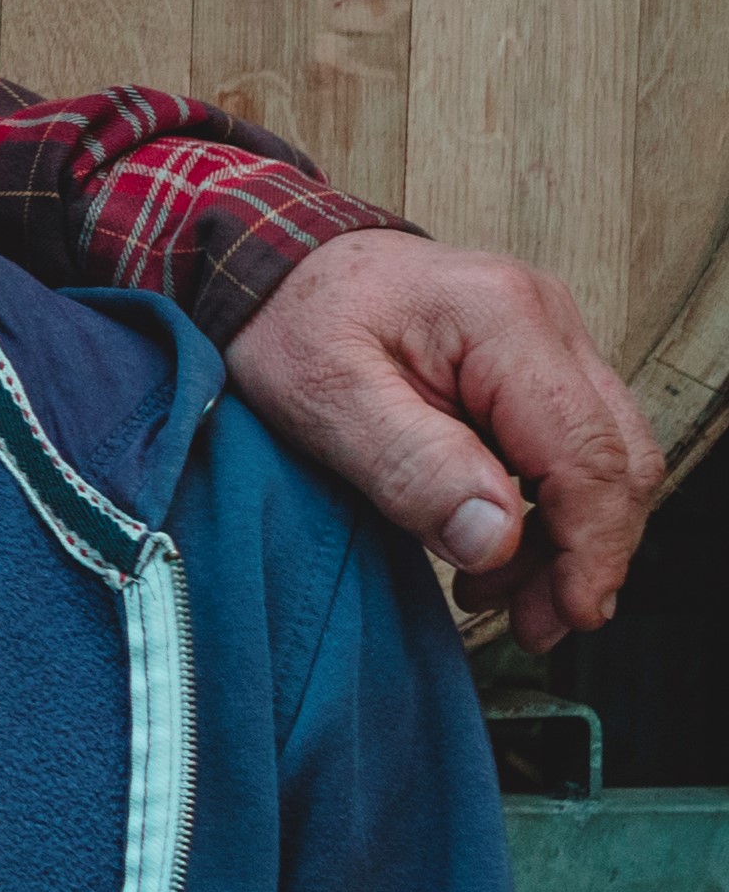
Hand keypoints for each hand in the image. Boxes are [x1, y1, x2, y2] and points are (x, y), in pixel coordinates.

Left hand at [222, 228, 657, 650]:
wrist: (274, 267)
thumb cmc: (290, 322)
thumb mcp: (326, 400)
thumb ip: (413, 467)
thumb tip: (496, 542)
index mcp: (504, 320)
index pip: (588, 453)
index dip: (591, 545)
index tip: (569, 613)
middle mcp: (547, 320)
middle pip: (617, 457)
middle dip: (588, 553)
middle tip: (536, 625)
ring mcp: (548, 338)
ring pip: (605, 456)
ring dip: (570, 538)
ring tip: (502, 598)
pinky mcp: (534, 362)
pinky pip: (572, 444)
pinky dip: (548, 508)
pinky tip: (497, 550)